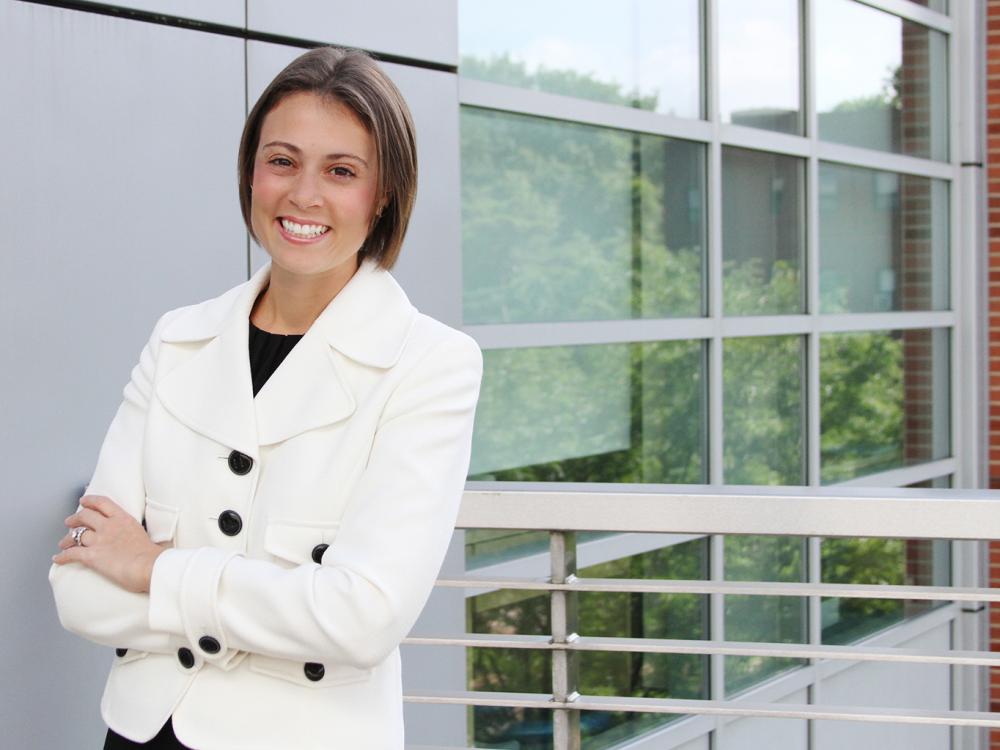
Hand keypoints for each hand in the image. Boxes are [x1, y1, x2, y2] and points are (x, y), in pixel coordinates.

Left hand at [52, 495, 167, 592]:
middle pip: (85, 516)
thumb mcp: (144, 536)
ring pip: (75, 535)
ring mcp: (99, 540)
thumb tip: (137, 541)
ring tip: (63, 542)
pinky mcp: (92, 556)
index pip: (103, 503)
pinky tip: (58, 559)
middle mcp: (109, 526)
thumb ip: (134, 534)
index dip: (90, 501)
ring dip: (67, 539)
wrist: (150, 566)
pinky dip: (62, 556)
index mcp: (123, 519)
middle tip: (70, 522)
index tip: (84, 501)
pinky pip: (71, 554)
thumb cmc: (153, 556)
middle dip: (75, 518)